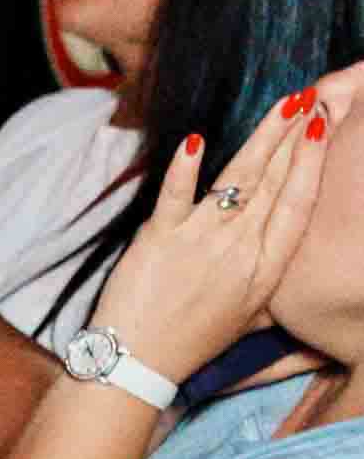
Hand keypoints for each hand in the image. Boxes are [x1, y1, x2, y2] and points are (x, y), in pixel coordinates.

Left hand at [102, 70, 357, 377]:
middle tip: (313, 97)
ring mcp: (199, 242)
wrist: (137, 361)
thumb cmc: (194, 338)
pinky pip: (176, 196)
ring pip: (238, 179)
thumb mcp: (252, 317)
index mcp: (266, 270)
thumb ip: (275, 280)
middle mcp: (239, 251)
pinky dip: (184, 170)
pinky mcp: (158, 238)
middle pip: (274, 182)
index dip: (311, 164)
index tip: (322, 128)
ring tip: (284, 104)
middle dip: (296, 136)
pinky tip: (196, 141)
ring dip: (263, 137)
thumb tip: (295, 255)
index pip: (298, 205)